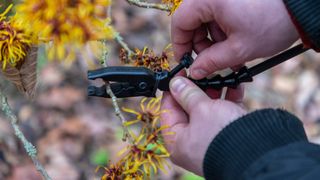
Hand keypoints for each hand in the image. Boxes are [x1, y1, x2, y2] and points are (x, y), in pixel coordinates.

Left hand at [160, 76, 246, 174]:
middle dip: (195, 90)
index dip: (172, 90)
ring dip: (213, 93)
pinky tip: (234, 86)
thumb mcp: (202, 109)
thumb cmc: (223, 136)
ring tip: (217, 78)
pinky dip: (228, 100)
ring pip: (207, 111)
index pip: (168, 111)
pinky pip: (224, 115)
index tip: (178, 74)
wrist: (258, 153)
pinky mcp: (227, 136)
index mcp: (177, 142)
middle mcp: (191, 143)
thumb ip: (188, 94)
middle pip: (187, 110)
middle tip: (199, 74)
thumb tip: (175, 83)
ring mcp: (209, 139)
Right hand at [172, 0, 298, 78]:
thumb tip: (195, 72)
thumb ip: (211, 62)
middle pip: (191, 21)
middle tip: (212, 62)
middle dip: (201, 45)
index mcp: (208, 0)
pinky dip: (223, 30)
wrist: (302, 7)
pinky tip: (235, 42)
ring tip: (231, 55)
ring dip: (214, 40)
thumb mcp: (239, 49)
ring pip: (205, 19)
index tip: (186, 61)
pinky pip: (217, 14)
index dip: (180, 45)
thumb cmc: (273, 22)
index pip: (179, 22)